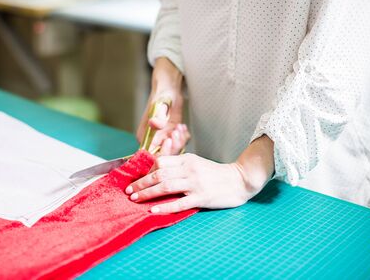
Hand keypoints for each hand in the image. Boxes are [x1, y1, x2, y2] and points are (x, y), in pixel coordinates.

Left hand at [125, 153, 261, 212]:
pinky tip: (153, 210)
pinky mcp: (202, 197)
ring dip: (147, 193)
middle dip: (141, 183)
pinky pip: (179, 203)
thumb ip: (179, 166)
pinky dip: (165, 207)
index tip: (138, 179)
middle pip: (159, 173)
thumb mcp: (197, 163)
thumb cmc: (216, 174)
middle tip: (129, 191)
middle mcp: (189, 169)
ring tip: (135, 199)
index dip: (146, 170)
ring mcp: (195, 183)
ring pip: (165, 186)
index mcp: (187, 159)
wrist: (240, 180)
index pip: (161, 161)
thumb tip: (157, 171)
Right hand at [136, 57, 189, 154]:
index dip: (161, 151)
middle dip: (173, 146)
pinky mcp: (171, 136)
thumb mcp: (161, 104)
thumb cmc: (162, 93)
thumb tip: (154, 124)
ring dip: (180, 141)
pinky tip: (182, 127)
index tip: (169, 139)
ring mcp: (163, 139)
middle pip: (164, 155)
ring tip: (180, 126)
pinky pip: (179, 145)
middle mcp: (152, 140)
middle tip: (177, 131)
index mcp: (144, 136)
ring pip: (173, 151)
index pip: (150, 154)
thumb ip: (159, 116)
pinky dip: (183, 138)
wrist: (170, 88)